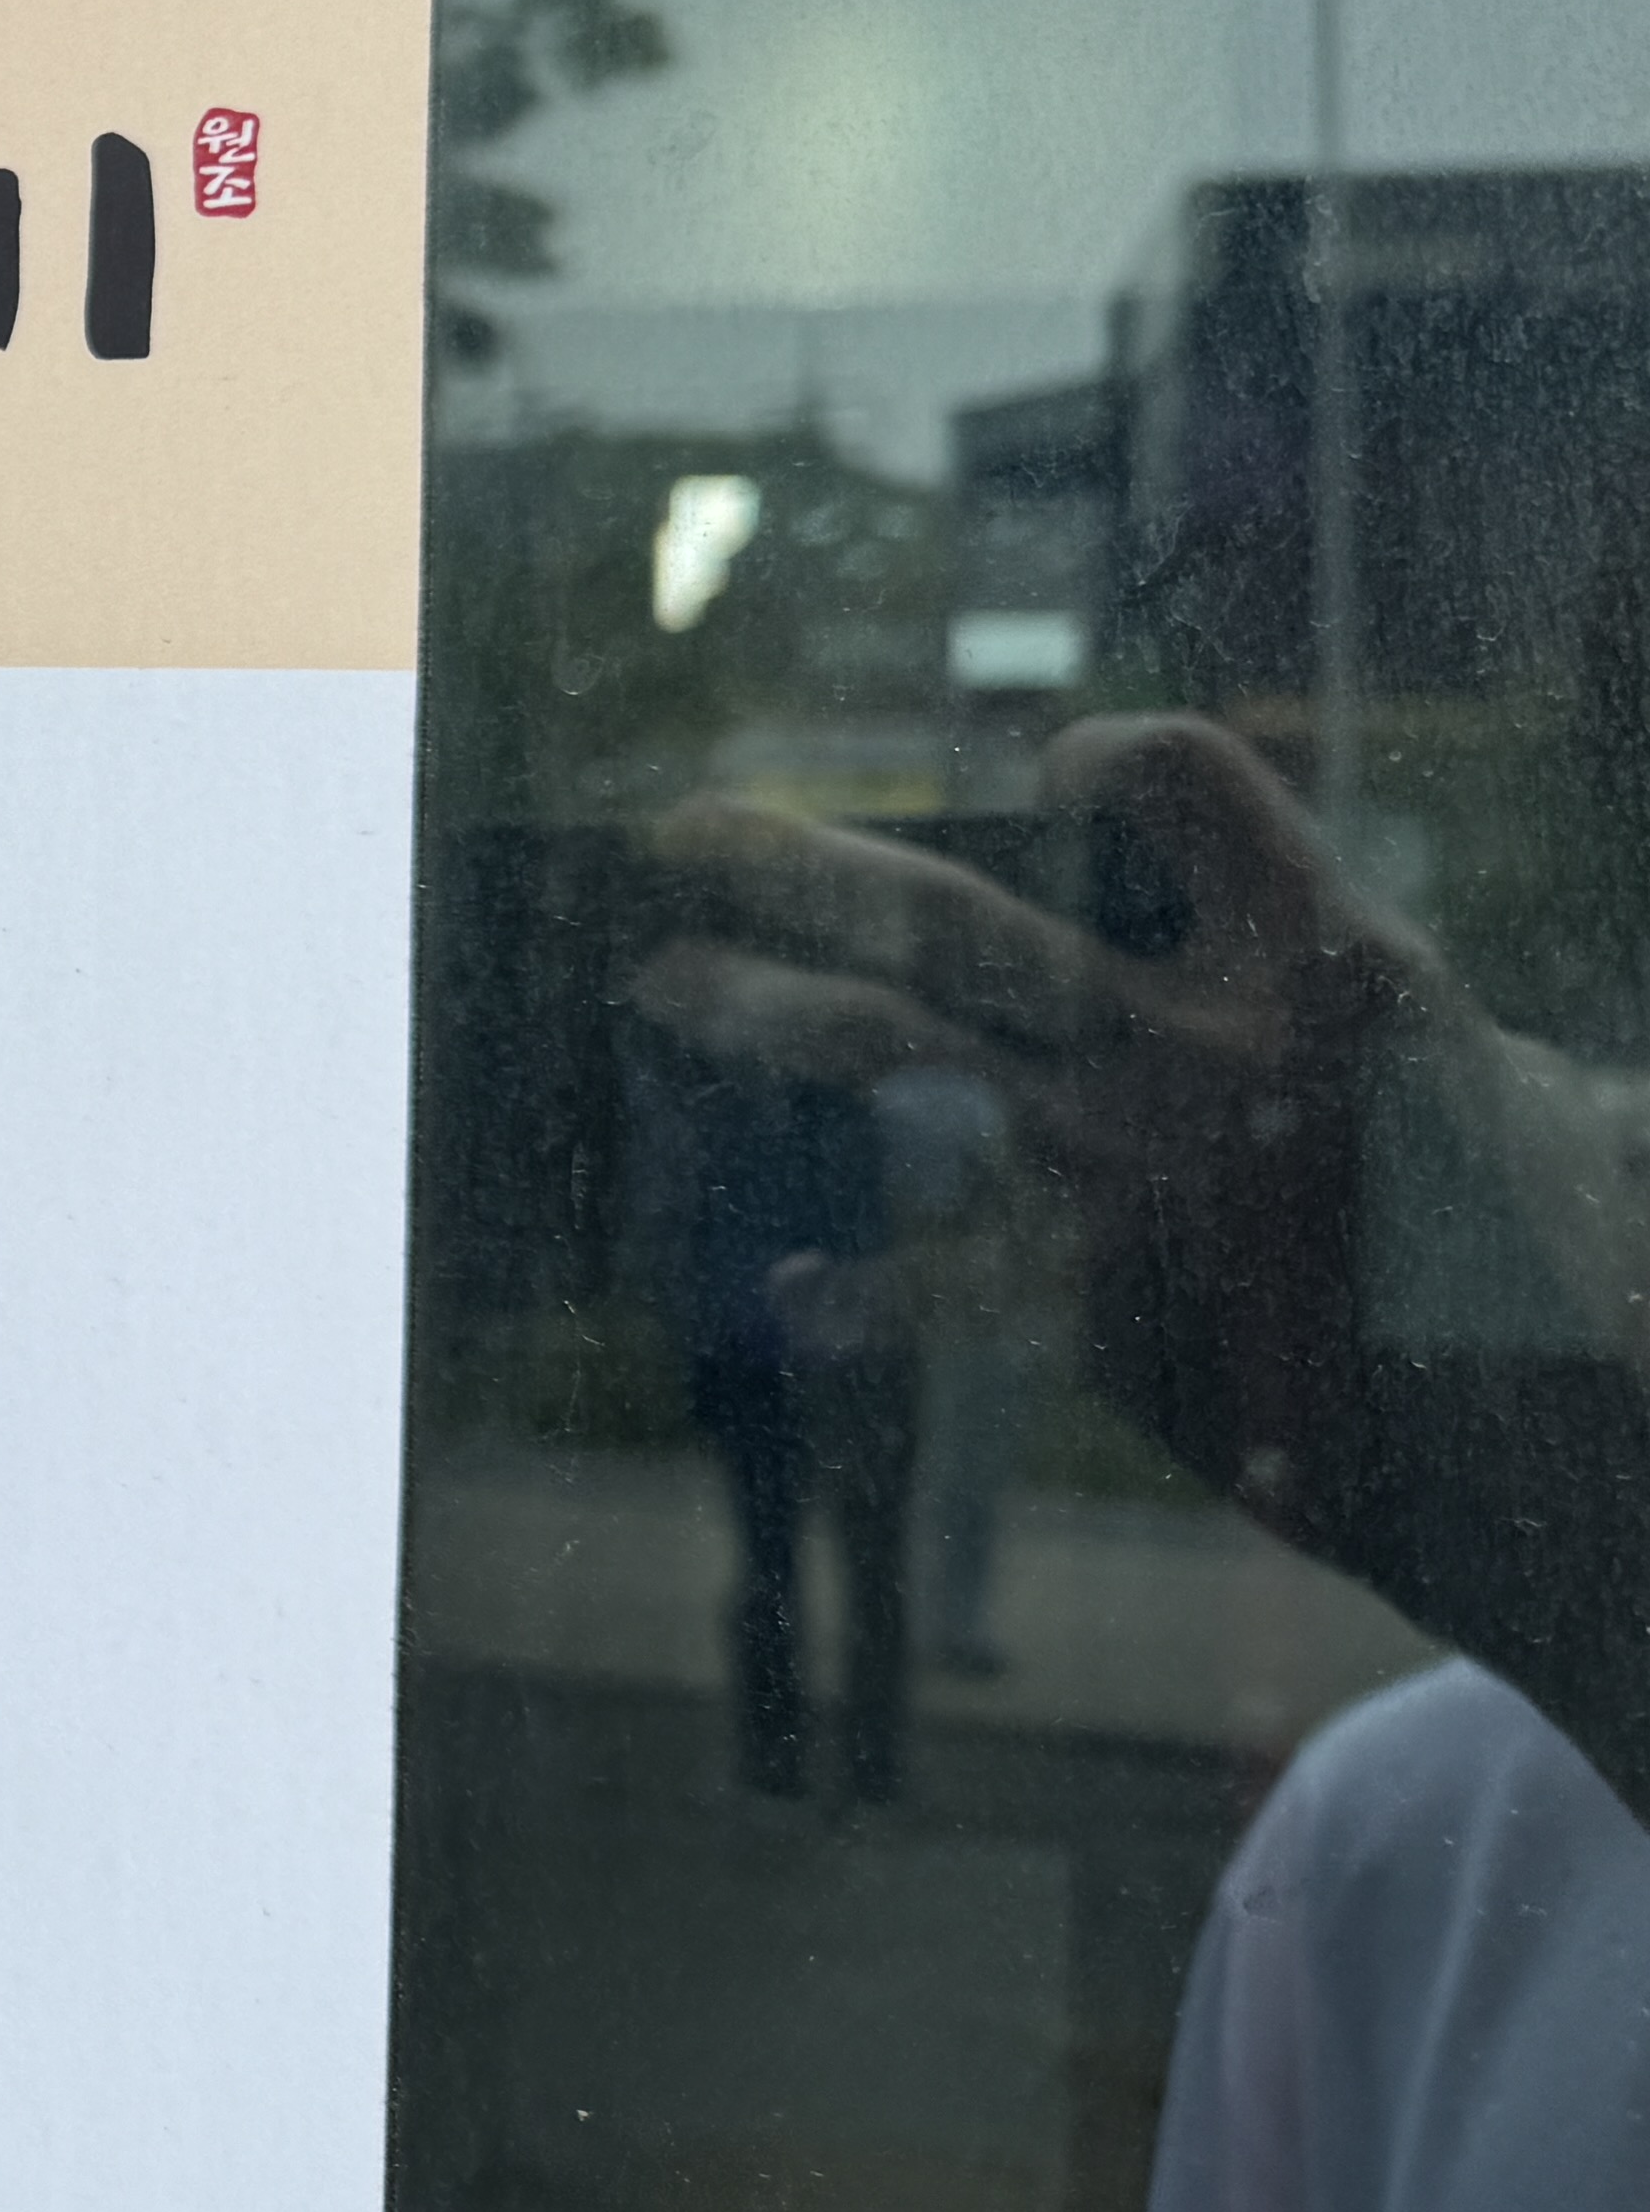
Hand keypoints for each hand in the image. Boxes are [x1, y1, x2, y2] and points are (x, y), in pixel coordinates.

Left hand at [633, 716, 1649, 1803]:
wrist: (1584, 1450)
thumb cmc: (1542, 1256)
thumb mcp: (1495, 1089)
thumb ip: (1373, 1018)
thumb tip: (1306, 1008)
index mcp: (1340, 963)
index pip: (1203, 785)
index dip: (1131, 760)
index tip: (1058, 767)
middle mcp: (1217, 1046)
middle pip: (962, 919)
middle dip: (802, 865)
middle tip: (673, 827)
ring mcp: (1144, 1174)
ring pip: (900, 1057)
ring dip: (761, 1011)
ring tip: (655, 977)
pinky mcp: (1113, 1309)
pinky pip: (940, 1281)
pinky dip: (861, 1292)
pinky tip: (789, 1294)